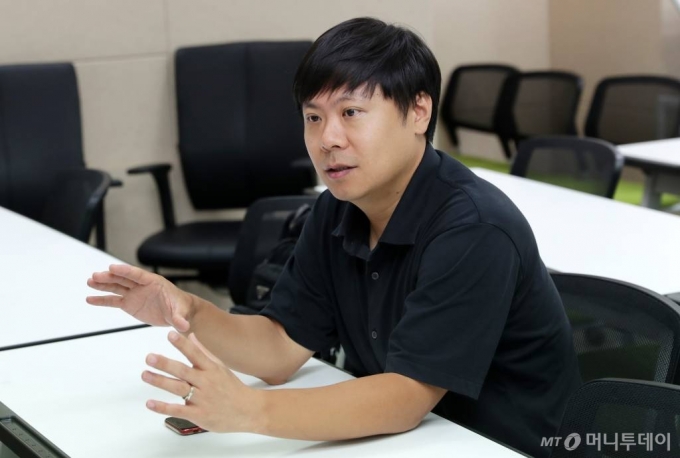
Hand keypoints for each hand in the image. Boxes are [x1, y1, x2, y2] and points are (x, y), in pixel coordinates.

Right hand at [86, 264, 193, 331]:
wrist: (179, 313)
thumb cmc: (181, 308)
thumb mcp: (181, 313)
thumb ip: (179, 319)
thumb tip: (184, 327)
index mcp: (154, 282)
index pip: (137, 275)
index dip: (125, 270)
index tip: (111, 267)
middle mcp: (141, 286)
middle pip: (123, 279)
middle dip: (110, 277)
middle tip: (95, 276)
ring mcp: (134, 294)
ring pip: (116, 287)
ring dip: (103, 285)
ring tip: (90, 282)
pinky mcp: (130, 304)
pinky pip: (114, 301)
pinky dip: (102, 300)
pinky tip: (90, 299)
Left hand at [142, 331, 259, 432]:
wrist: (248, 411)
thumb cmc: (232, 388)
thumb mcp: (220, 367)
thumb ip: (203, 352)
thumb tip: (191, 336)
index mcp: (211, 369)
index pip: (195, 354)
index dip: (182, 344)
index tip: (170, 334)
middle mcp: (206, 382)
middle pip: (183, 371)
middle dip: (165, 364)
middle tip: (150, 357)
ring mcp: (202, 399)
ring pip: (178, 388)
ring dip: (160, 381)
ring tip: (145, 374)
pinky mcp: (198, 414)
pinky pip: (178, 410)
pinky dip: (163, 407)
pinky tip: (150, 403)